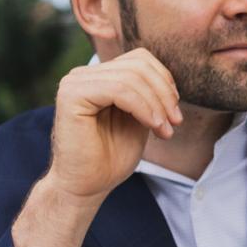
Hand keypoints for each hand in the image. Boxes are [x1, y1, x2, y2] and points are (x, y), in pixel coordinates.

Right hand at [46, 48, 182, 201]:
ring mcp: (75, 82)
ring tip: (165, 130)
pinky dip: (143, 107)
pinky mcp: (72, 95)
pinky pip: (119, 89)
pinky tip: (153, 126)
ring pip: (131, 77)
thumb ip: (148, 95)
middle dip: (164, 93)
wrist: (86, 186)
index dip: (164, 80)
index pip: (139, 59)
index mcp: (99, 76)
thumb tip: (168, 80)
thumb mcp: (139, 119)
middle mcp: (83, 74)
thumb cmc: (110, 158)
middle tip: (175, 122)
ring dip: (156, 104)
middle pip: (138, 65)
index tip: (175, 113)